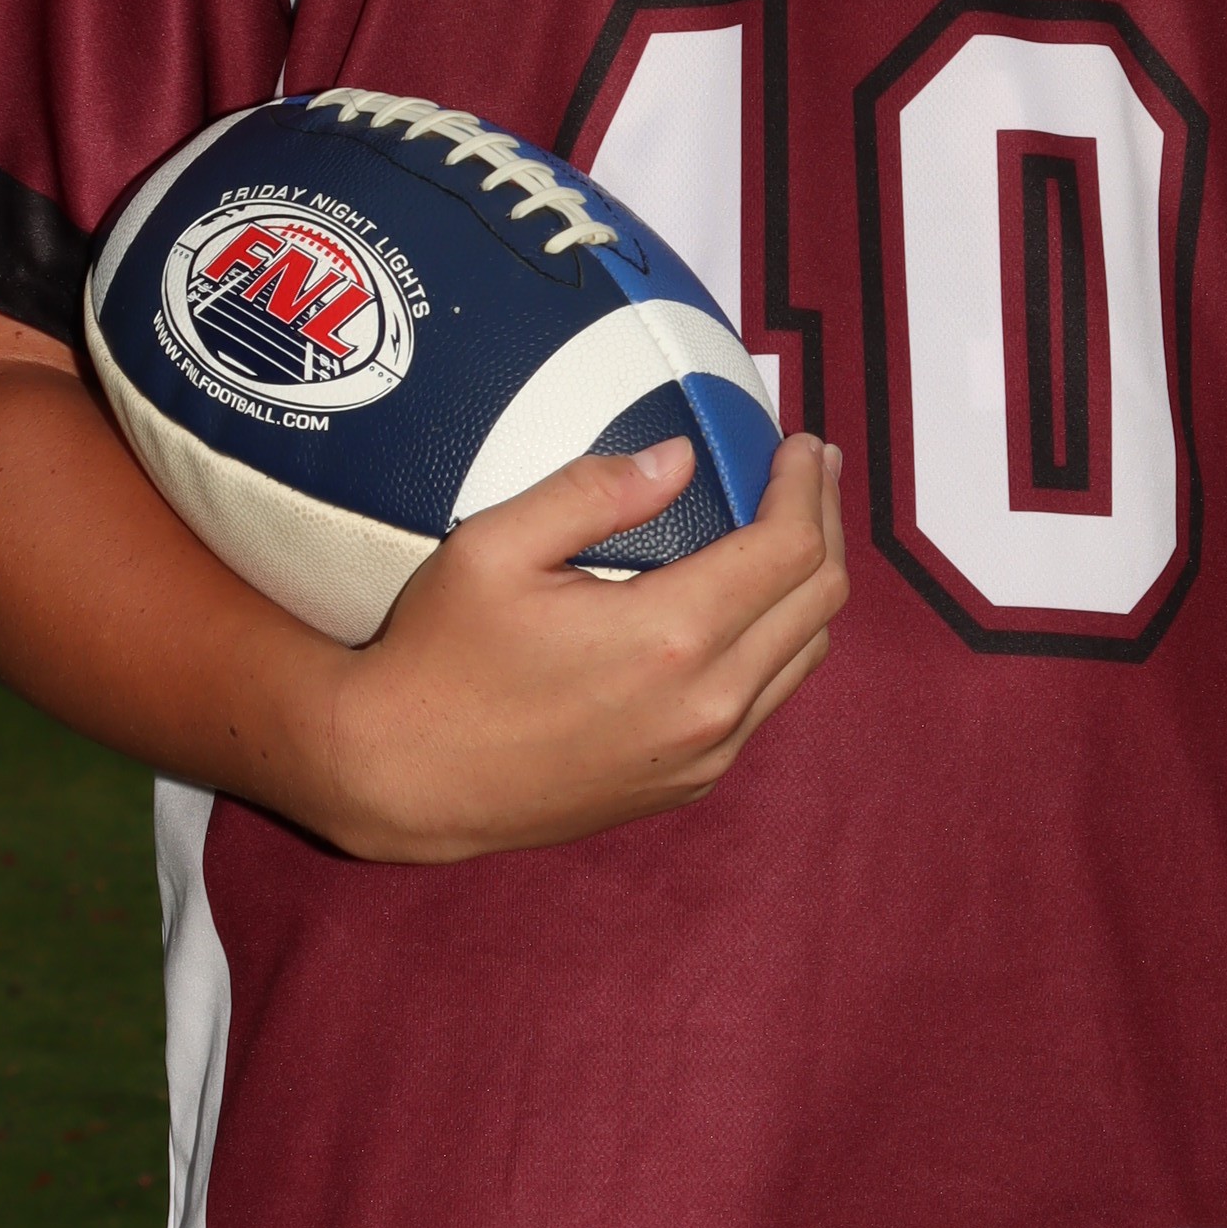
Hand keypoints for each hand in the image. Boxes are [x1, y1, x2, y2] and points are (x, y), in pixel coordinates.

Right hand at [305, 431, 846, 865]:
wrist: (402, 781)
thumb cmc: (438, 657)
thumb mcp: (493, 546)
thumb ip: (594, 491)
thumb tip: (680, 458)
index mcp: (669, 637)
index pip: (789, 549)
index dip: (805, 486)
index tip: (798, 444)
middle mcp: (706, 704)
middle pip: (819, 600)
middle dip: (823, 521)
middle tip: (809, 470)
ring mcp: (703, 754)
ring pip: (804, 655)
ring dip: (809, 585)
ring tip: (790, 529)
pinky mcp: (687, 783)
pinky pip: (765, 701)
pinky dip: (776, 643)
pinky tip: (745, 608)